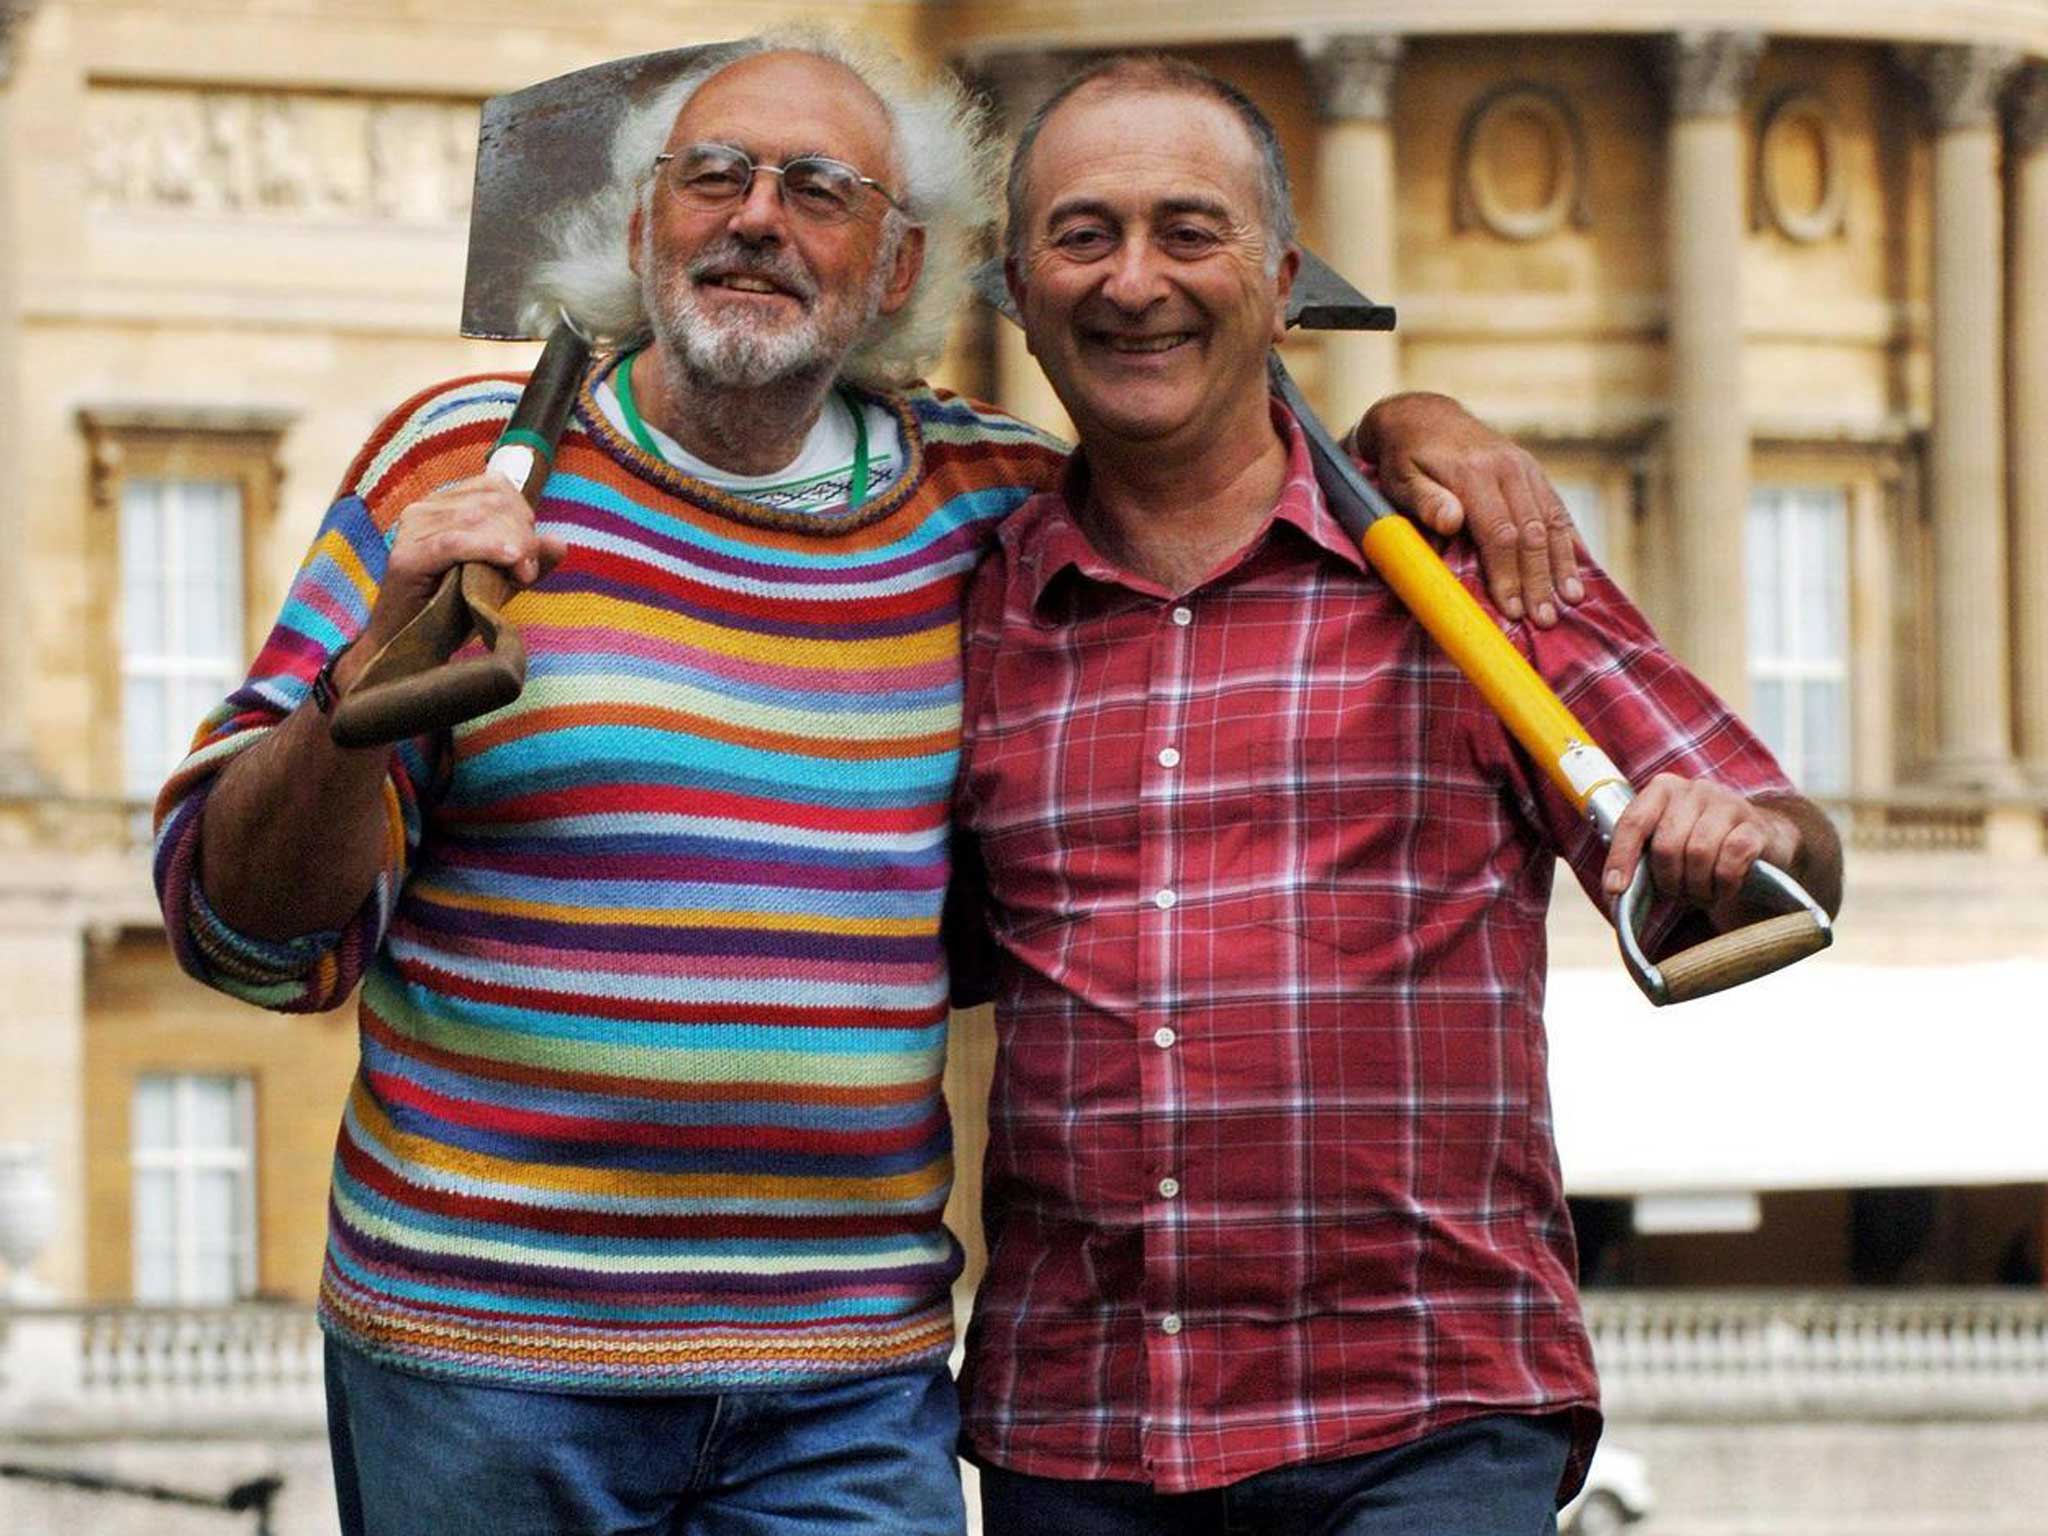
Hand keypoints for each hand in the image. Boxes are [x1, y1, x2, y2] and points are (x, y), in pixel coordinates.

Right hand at [346, 473, 568, 682]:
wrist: (413, 645)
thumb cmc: (454, 609)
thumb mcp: (502, 579)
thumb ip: (530, 558)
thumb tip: (559, 542)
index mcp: (445, 504)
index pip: (495, 487)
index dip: (522, 514)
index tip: (530, 555)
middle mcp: (424, 509)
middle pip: (491, 502)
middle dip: (521, 535)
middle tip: (527, 573)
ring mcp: (411, 530)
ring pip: (477, 519)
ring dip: (511, 547)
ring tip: (519, 578)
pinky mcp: (406, 557)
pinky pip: (455, 542)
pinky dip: (487, 548)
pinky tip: (510, 561)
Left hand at [1353, 392, 1583, 626]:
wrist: (1423, 416)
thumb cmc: (1405, 458)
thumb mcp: (1400, 478)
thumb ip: (1424, 500)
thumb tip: (1450, 520)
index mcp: (1474, 473)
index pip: (1500, 533)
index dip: (1508, 575)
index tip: (1513, 609)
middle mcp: (1507, 468)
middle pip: (1532, 532)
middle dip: (1539, 579)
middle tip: (1545, 619)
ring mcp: (1525, 467)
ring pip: (1552, 521)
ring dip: (1562, 564)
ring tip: (1572, 601)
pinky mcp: (1533, 471)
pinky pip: (1558, 508)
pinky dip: (1570, 540)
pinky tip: (1580, 567)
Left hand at [1600, 775, 1802, 929]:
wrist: (1760, 838)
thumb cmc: (1700, 842)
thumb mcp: (1666, 841)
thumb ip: (1639, 856)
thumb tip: (1613, 892)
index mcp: (1663, 790)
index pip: (1633, 822)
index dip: (1621, 858)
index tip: (1616, 889)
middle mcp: (1694, 790)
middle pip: (1667, 845)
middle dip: (1669, 880)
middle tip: (1678, 894)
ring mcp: (1728, 804)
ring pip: (1699, 853)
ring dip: (1697, 886)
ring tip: (1701, 894)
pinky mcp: (1755, 826)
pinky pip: (1731, 860)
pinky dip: (1723, 884)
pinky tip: (1723, 889)